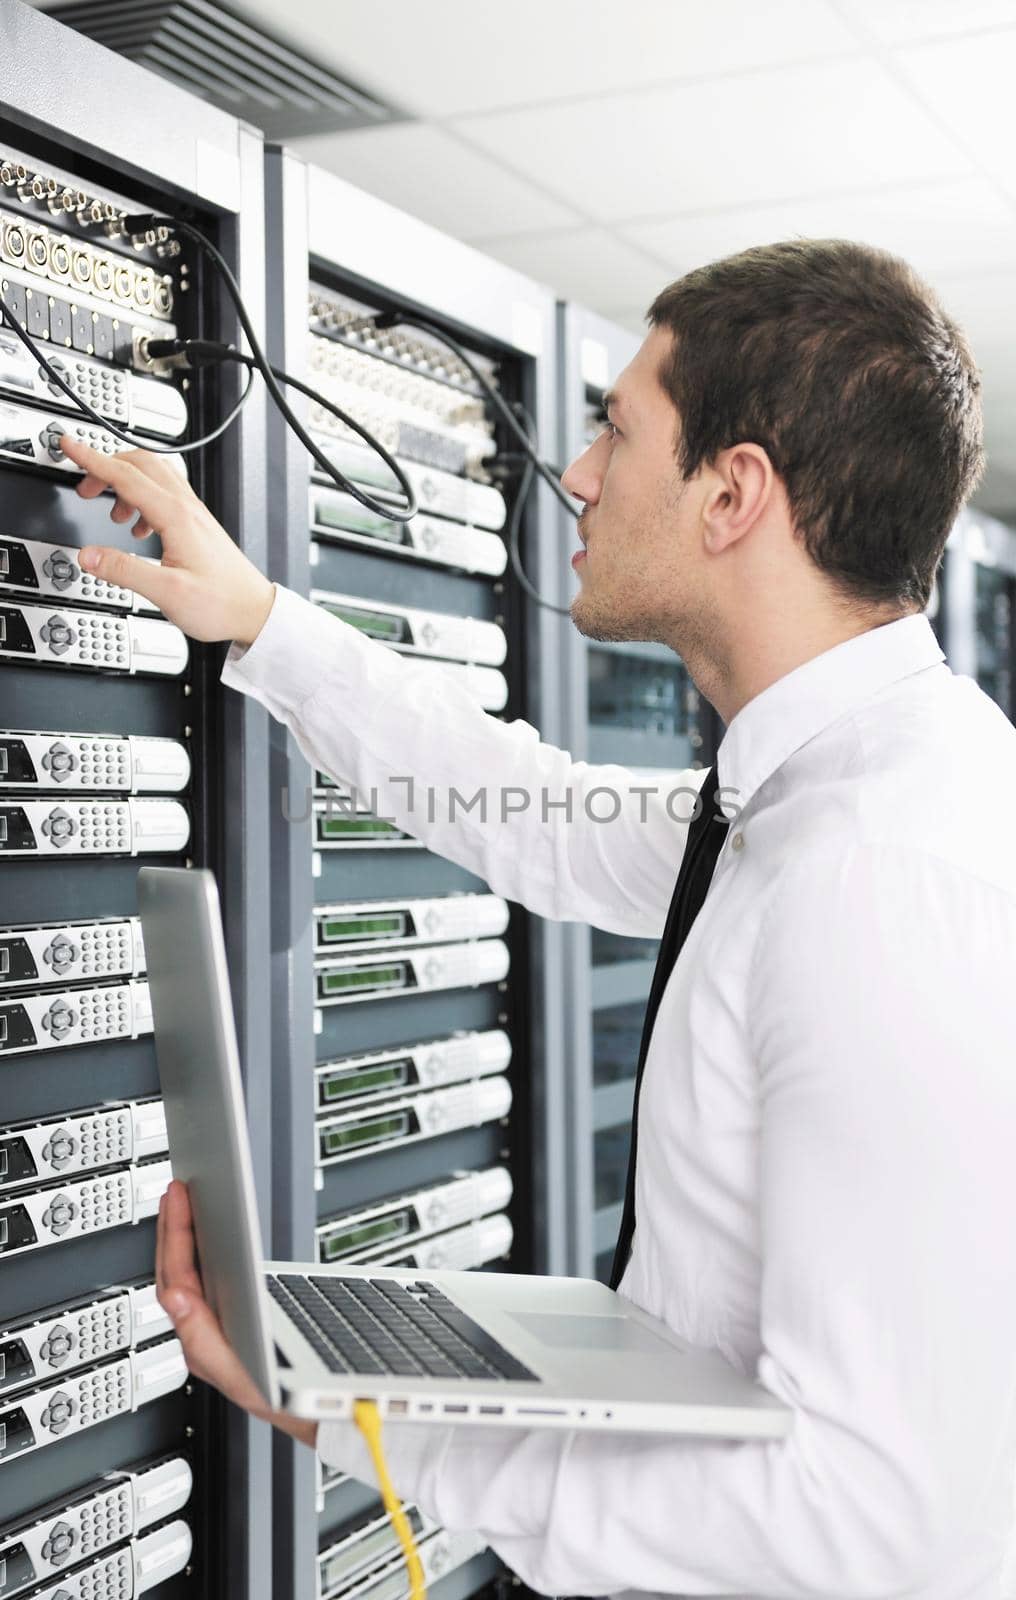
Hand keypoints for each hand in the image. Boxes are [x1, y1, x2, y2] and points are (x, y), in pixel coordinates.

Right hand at [59, 436, 275, 646]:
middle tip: (85, 483)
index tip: (70, 445)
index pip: (126, 476)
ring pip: (156, 476)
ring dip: (126, 483)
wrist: (255, 611)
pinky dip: (144, 499)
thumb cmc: (222, 603)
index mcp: (176, 517)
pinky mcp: (199, 524)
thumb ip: (124, 571)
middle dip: (107, 466)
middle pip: (141, 464)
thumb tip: (89, 555)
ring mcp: (195, 514)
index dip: (93, 459)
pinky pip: (166, 495)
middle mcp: (187, 508)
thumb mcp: (166, 593)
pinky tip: (138, 526)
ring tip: (110, 510)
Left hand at [156, 1177, 317, 1449]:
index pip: (178, 1285)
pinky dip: (202, 1255)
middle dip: (174, 1231)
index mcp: (207, 1350)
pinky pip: (206, 1286)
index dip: (176, 1239)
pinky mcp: (234, 1330)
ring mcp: (218, 1337)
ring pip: (188, 1280)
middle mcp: (206, 1345)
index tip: (179, 1201)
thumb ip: (208, 1341)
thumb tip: (176, 1298)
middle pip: (177, 1279)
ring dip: (184, 1240)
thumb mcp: (259, 1372)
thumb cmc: (299, 1401)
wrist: (327, 1416)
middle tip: (178, 1190)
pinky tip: (209, 1240)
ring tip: (186, 1205)